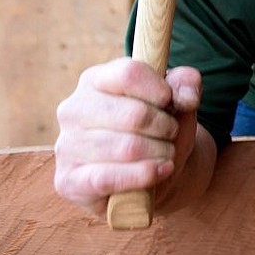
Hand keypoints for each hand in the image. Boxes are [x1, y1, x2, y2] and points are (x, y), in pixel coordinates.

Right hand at [53, 57, 201, 214]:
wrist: (147, 176)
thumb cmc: (158, 130)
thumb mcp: (177, 101)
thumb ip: (186, 84)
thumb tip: (186, 97)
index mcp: (95, 80)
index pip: (129, 74)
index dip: (160, 90)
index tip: (171, 102)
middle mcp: (74, 109)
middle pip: (134, 115)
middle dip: (165, 127)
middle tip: (171, 133)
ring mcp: (67, 145)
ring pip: (128, 148)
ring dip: (160, 153)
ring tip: (166, 153)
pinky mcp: (69, 180)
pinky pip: (109, 178)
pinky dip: (144, 175)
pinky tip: (161, 171)